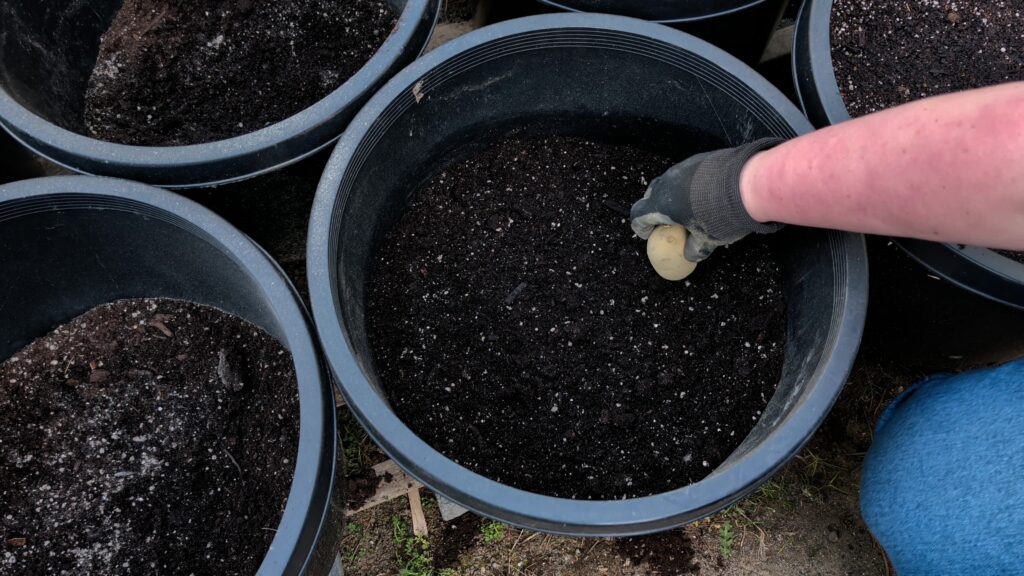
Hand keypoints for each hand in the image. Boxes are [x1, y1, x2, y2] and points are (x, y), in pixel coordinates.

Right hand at [630, 138, 785, 261]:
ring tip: (689, 205)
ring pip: (670, 181)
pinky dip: (690, 184)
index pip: (639, 215)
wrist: (749, 183)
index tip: (649, 235)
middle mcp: (668, 182)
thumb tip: (690, 254)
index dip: (641, 227)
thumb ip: (695, 248)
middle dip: (655, 208)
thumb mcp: (709, 239)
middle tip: (668, 220)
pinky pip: (688, 173)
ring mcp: (684, 167)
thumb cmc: (721, 215)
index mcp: (662, 204)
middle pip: (652, 194)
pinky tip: (706, 192)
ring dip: (674, 194)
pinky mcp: (701, 158)